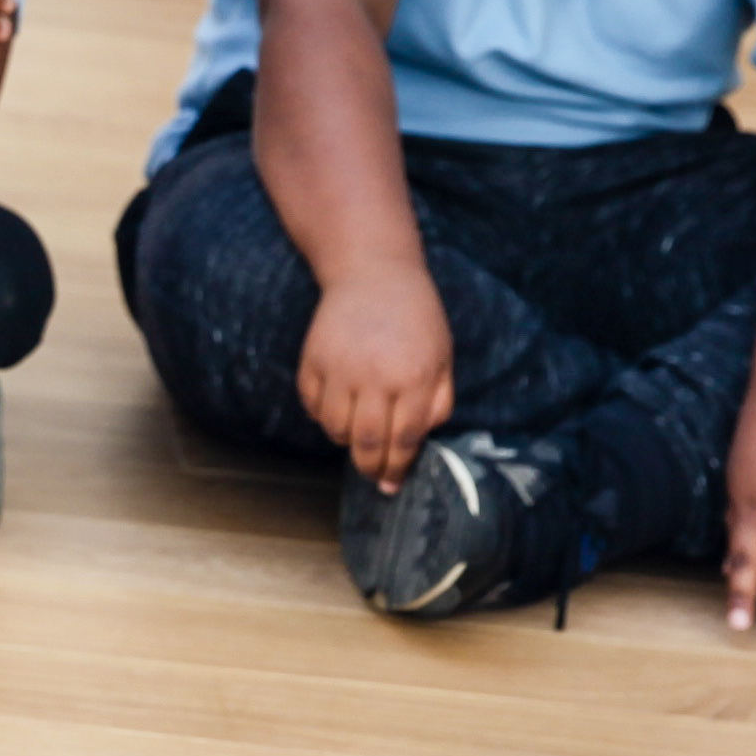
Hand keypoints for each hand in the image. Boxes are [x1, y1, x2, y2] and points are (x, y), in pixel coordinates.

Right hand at [299, 263, 458, 491]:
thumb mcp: (443, 356)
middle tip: (372, 474)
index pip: (404, 439)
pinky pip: (312, 406)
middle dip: (369, 467)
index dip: (398, 467)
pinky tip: (336, 408)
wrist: (373, 272)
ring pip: (335, 429)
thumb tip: (421, 441)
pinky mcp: (313, 360)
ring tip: (356, 433)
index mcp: (414, 377)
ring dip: (345, 441)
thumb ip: (440, 401)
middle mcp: (375, 376)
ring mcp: (340, 368)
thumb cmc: (416, 317)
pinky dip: (322, 416)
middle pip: (366, 443)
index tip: (392, 483)